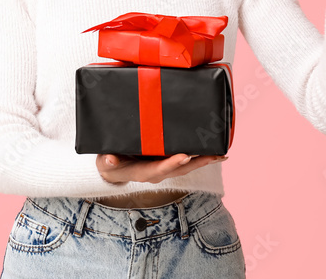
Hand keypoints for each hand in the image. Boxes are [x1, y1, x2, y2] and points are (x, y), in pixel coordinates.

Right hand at [97, 153, 226, 183]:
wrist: (113, 168)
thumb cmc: (109, 162)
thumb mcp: (104, 162)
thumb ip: (107, 161)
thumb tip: (111, 160)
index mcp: (142, 172)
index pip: (158, 169)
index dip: (171, 164)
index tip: (184, 156)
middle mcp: (156, 172)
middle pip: (179, 169)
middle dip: (197, 163)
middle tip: (214, 155)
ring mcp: (164, 168)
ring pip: (186, 166)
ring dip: (203, 161)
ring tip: (220, 154)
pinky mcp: (167, 162)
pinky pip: (186, 161)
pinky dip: (200, 157)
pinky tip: (214, 152)